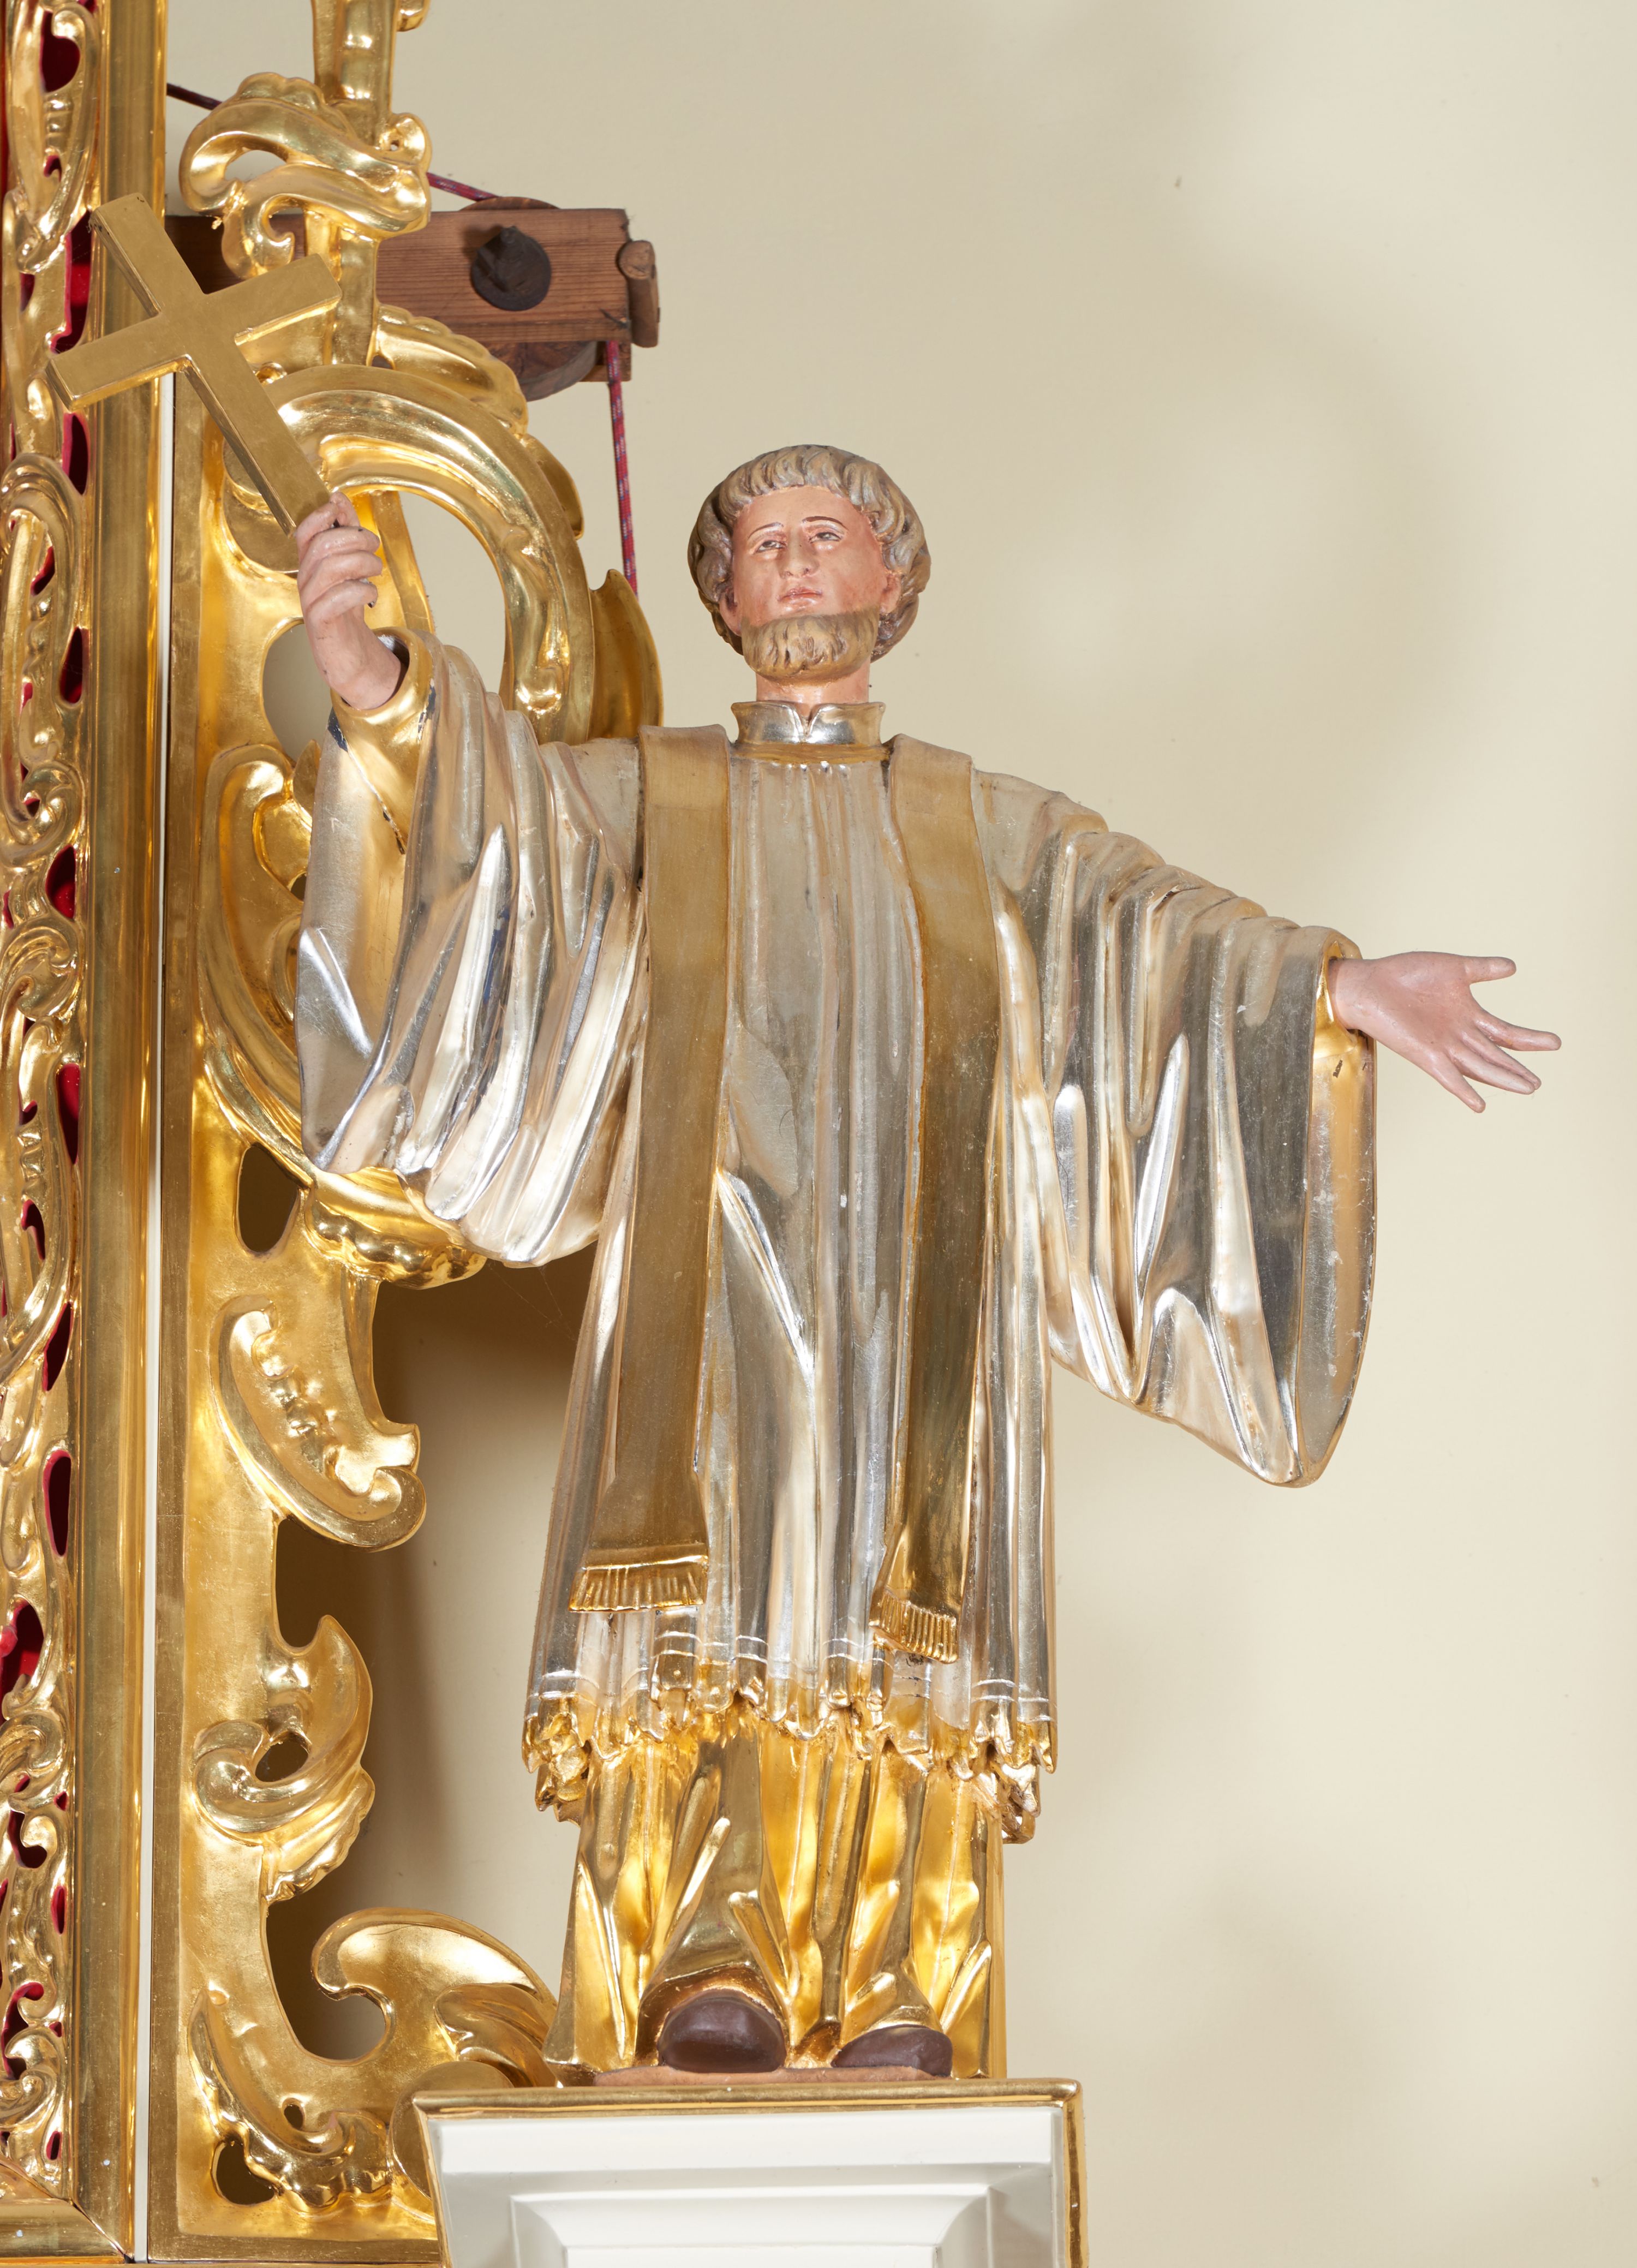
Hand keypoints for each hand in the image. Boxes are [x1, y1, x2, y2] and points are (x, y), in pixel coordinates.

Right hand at [294, 492, 402, 711]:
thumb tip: (338, 499)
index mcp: (310, 565)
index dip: (320, 516)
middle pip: (322, 546)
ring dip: (361, 562)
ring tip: (376, 569)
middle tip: (374, 545)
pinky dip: (359, 590)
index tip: (339, 507)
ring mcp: (310, 602)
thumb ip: (345, 535)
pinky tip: (371, 592)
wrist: (345, 653)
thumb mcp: (349, 567)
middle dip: (354, 539)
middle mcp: (305, 581)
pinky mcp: (321, 623)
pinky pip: (336, 598)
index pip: (305, 532)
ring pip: (329, 568)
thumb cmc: (345, 609)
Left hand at [1327, 952, 1559, 1110]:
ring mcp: (1443, 1046)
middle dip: (1518, 1068)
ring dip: (1503, 1078)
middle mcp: (1459, 1035)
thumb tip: (1514, 967)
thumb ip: (1482, 969)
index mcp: (1467, 1015)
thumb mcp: (1453, 967)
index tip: (1556, 1043)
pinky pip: (1448, 1076)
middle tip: (1539, 1082)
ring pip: (1481, 1066)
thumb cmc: (1406, 974)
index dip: (1530, 1040)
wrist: (1369, 983)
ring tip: (1528, 1088)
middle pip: (1496, 1055)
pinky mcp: (1425, 1054)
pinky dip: (1464, 1089)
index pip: (1505, 1033)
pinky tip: (1480, 1104)